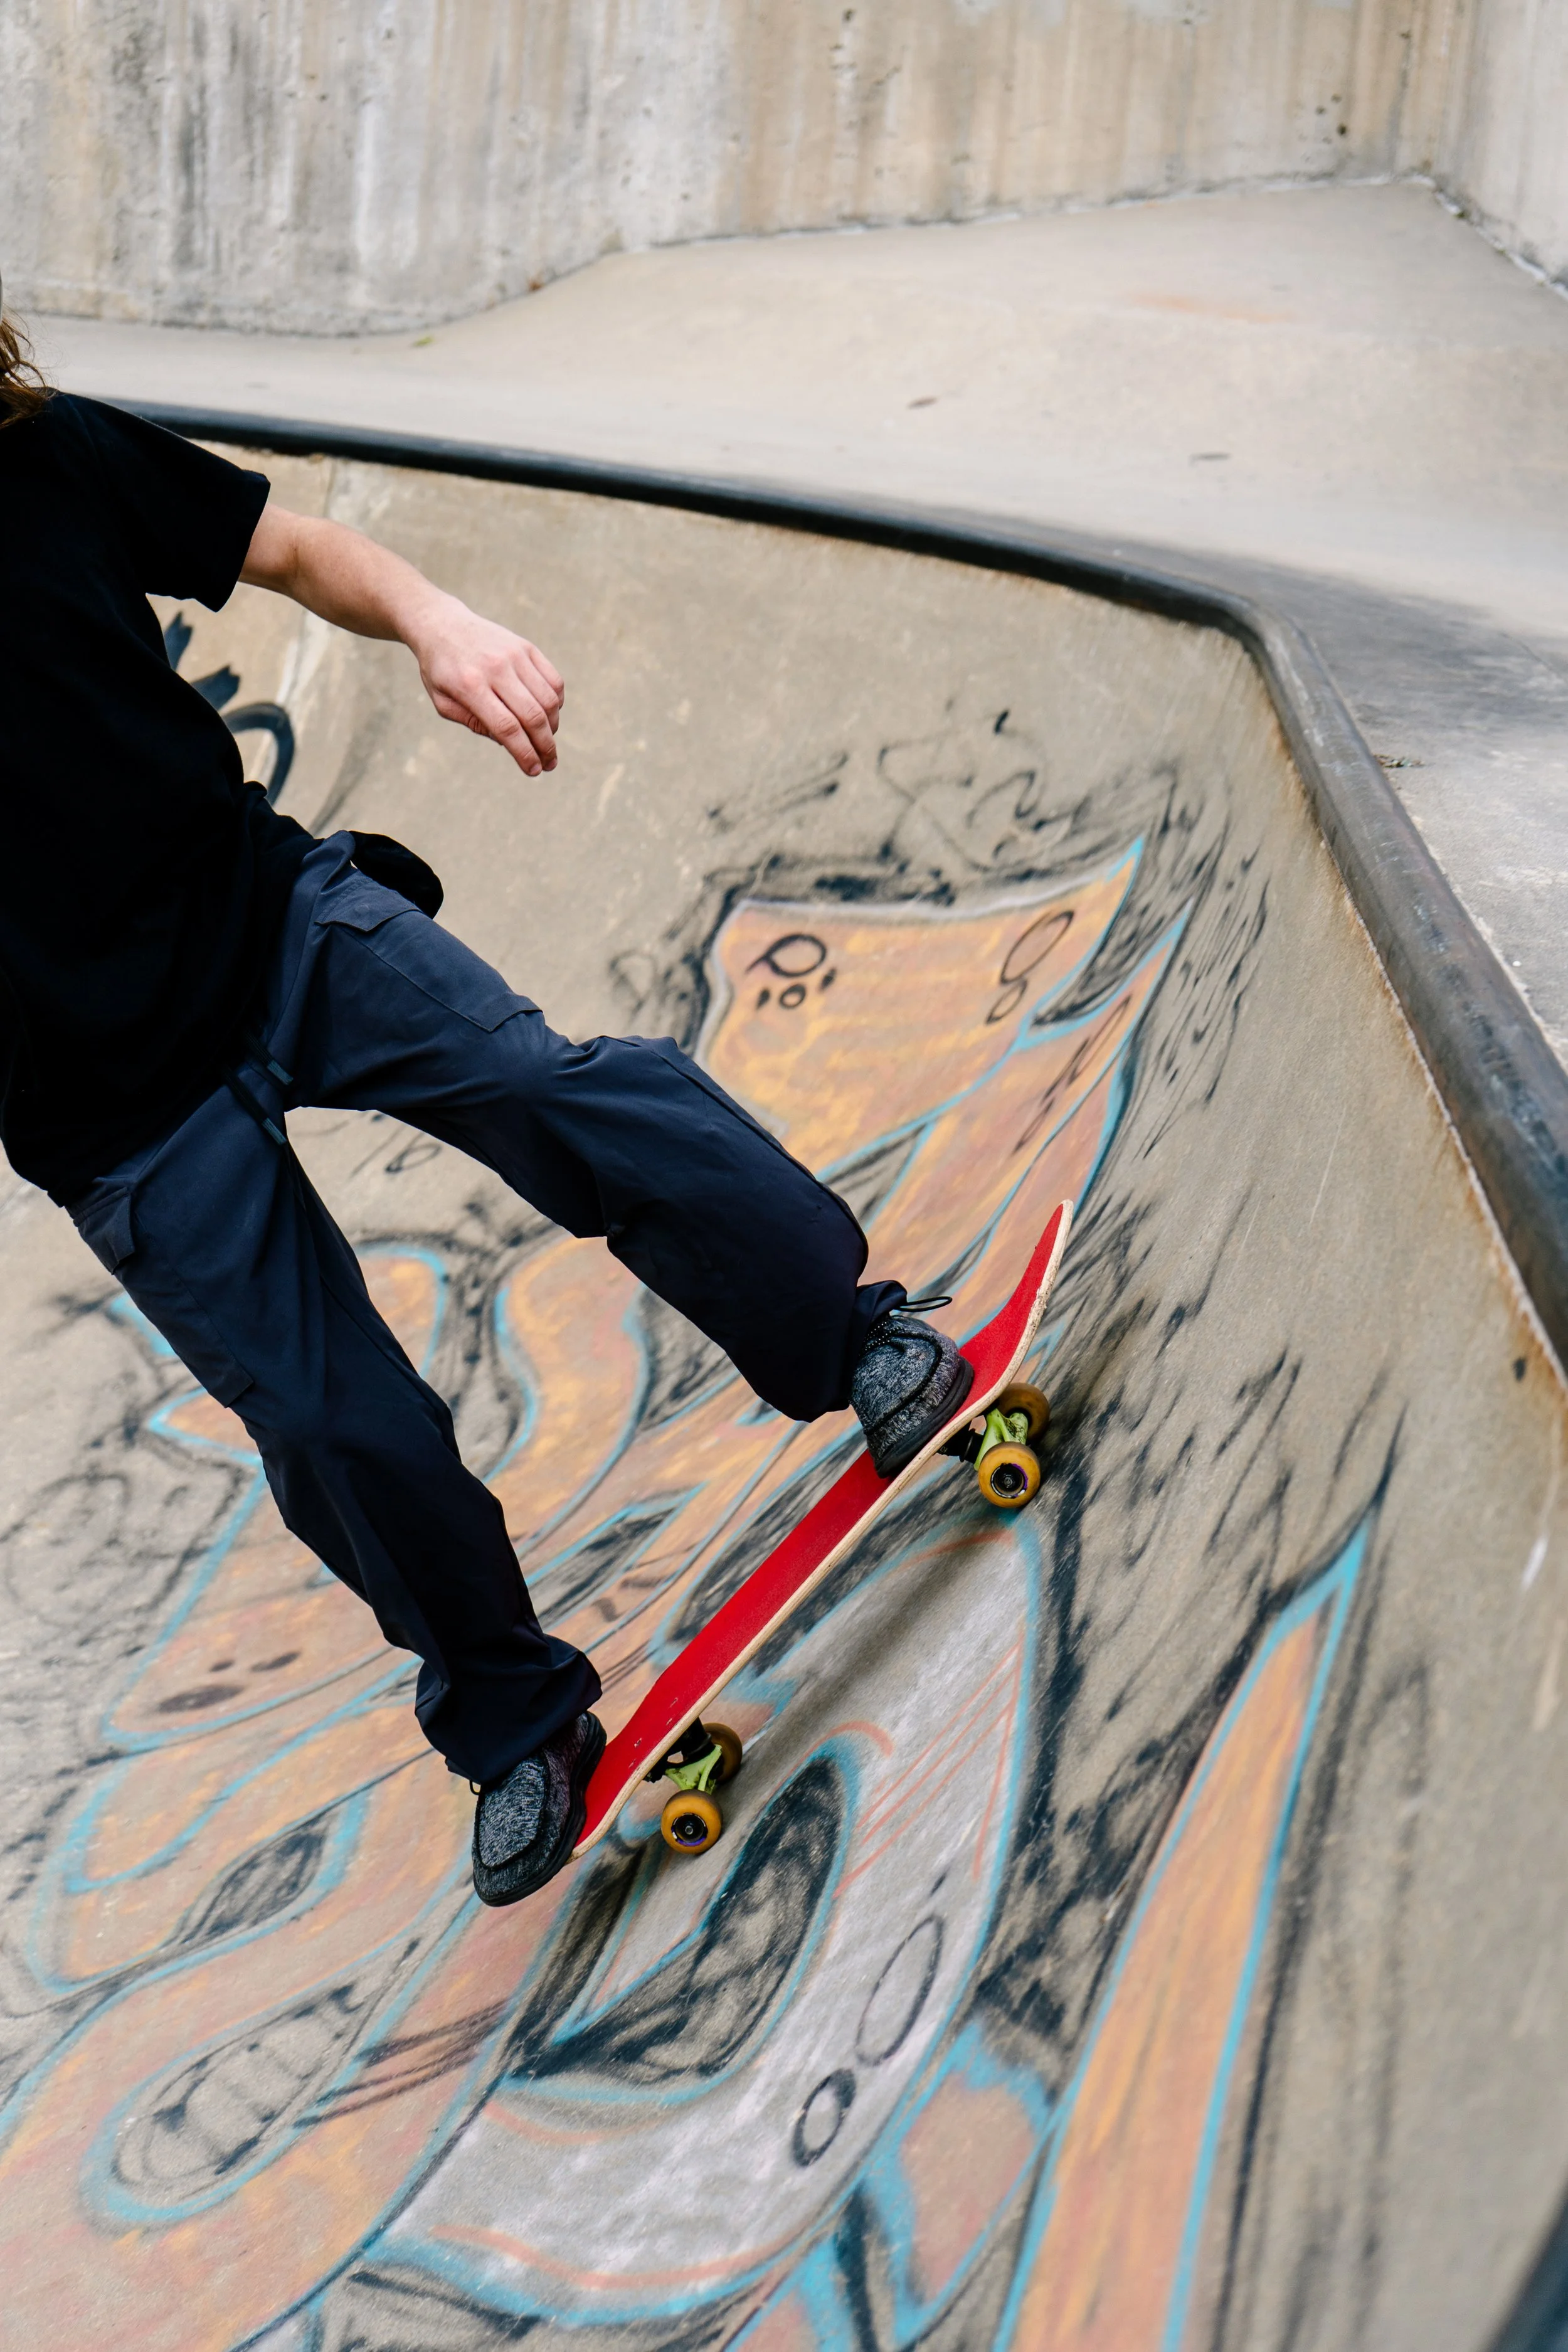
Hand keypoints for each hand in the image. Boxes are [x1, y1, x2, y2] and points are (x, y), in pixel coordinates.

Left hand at [407, 595, 565, 776]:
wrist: (442, 625)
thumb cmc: (441, 670)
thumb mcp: (443, 702)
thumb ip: (474, 723)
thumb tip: (509, 743)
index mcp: (469, 685)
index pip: (506, 727)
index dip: (523, 753)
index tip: (533, 770)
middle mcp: (495, 668)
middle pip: (532, 715)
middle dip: (545, 746)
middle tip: (549, 764)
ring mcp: (514, 655)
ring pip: (548, 699)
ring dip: (552, 727)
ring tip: (547, 741)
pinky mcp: (527, 647)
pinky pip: (553, 680)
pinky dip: (556, 703)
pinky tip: (549, 714)